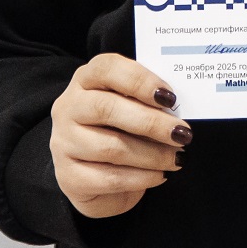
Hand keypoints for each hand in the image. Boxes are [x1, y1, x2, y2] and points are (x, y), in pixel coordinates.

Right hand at [51, 54, 186, 218]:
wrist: (97, 179)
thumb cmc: (122, 133)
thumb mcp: (133, 108)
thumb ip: (150, 102)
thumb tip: (178, 112)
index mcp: (86, 80)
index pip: (106, 68)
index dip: (140, 80)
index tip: (169, 97)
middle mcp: (68, 108)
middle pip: (107, 108)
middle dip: (151, 122)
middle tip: (182, 133)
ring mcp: (64, 143)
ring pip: (111, 147)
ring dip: (152, 154)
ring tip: (177, 158)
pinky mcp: (69, 177)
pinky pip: (110, 178)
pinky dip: (141, 177)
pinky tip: (160, 175)